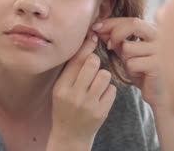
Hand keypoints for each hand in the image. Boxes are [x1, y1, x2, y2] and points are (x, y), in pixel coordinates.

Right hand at [47, 33, 115, 149]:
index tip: (93, 37)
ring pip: (105, 75)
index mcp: (61, 87)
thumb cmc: (66, 106)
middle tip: (93, 69)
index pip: (76, 59)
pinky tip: (101, 97)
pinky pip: (112, 90)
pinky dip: (109, 90)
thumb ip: (74, 67)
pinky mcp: (100, 113)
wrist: (69, 136)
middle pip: (92, 63)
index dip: (87, 45)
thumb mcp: (63, 88)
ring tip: (97, 84)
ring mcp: (87, 105)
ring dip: (104, 77)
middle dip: (96, 62)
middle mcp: (72, 96)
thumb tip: (89, 38)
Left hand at [92, 18, 163, 108]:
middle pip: (134, 24)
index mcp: (153, 30)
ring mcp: (161, 50)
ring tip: (133, 67)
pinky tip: (139, 75)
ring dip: (125, 59)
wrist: (159, 93)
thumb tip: (97, 27)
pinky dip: (131, 70)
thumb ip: (115, 39)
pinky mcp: (158, 65)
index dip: (111, 22)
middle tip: (109, 46)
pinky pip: (132, 63)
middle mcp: (160, 36)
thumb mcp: (126, 52)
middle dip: (116, 33)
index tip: (95, 28)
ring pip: (128, 47)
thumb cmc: (143, 71)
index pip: (130, 20)